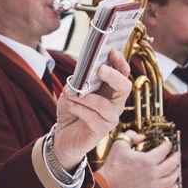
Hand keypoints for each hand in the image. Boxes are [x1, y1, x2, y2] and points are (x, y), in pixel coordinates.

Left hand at [53, 50, 131, 168]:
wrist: (63, 137)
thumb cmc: (71, 111)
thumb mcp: (72, 91)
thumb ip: (78, 80)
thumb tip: (82, 70)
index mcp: (110, 90)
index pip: (122, 73)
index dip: (120, 62)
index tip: (111, 50)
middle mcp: (115, 103)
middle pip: (125, 87)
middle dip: (113, 76)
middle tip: (99, 69)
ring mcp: (110, 118)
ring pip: (105, 105)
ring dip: (87, 97)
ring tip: (71, 93)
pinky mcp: (101, 131)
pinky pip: (93, 117)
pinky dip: (79, 109)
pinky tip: (69, 104)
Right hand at [95, 131, 180, 187]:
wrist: (107, 185)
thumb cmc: (113, 166)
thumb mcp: (120, 144)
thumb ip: (131, 136)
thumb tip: (141, 137)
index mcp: (148, 160)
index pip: (164, 150)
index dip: (168, 145)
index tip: (168, 143)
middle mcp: (153, 173)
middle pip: (172, 164)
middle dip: (176, 157)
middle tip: (176, 154)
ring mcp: (152, 185)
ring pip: (171, 179)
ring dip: (177, 172)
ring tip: (177, 168)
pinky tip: (175, 185)